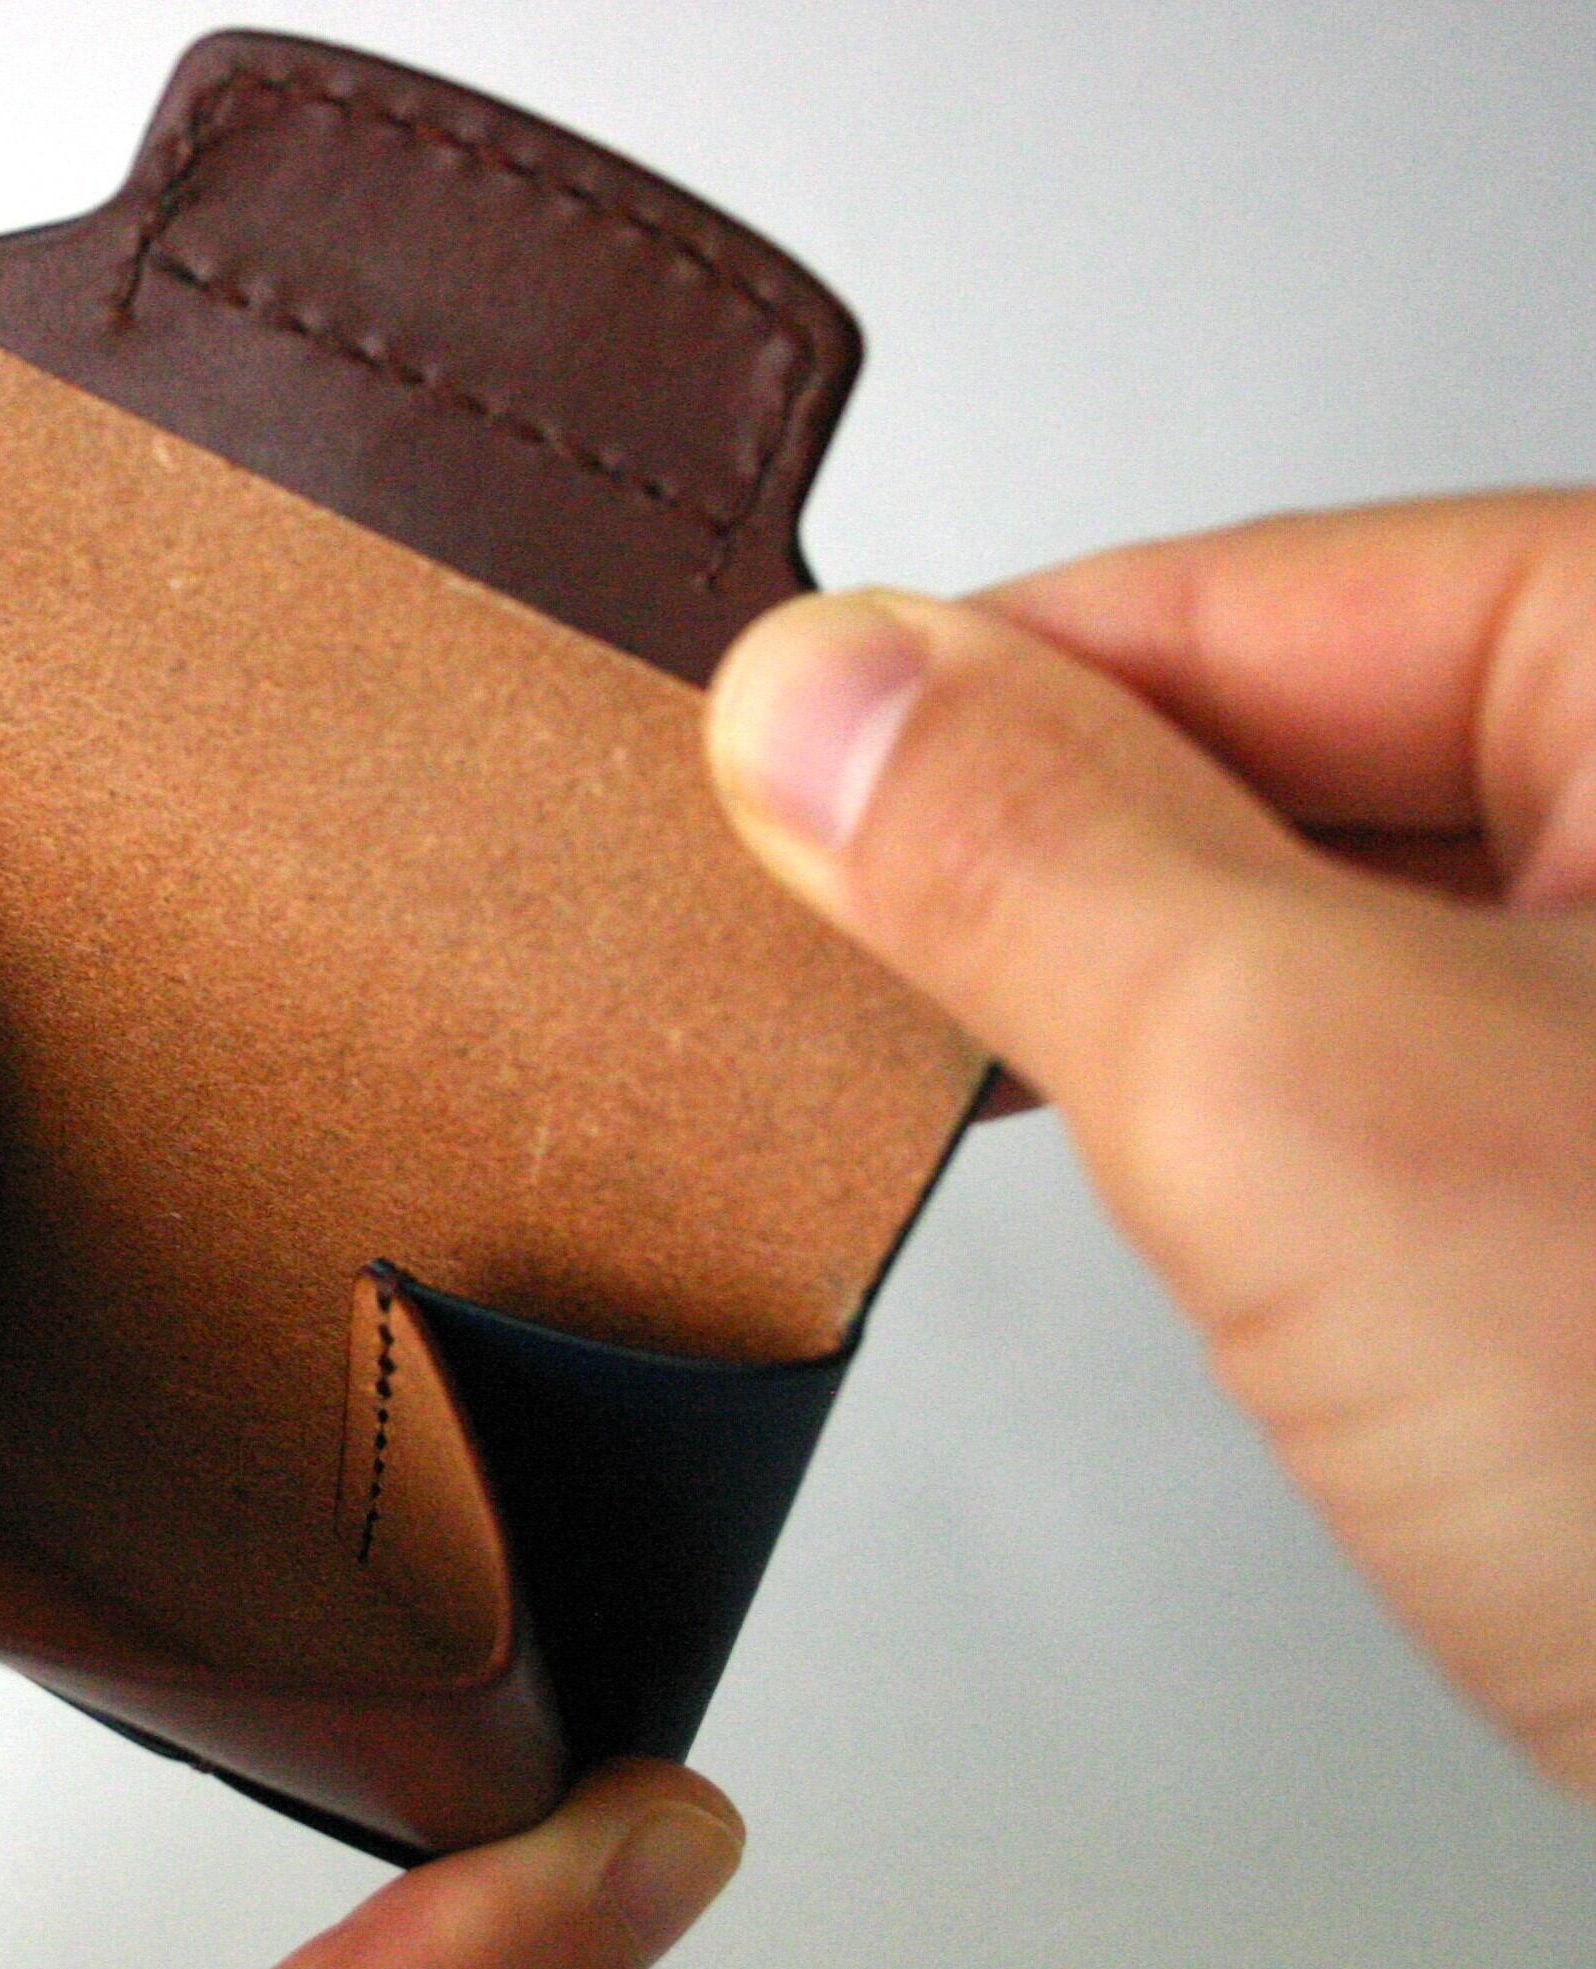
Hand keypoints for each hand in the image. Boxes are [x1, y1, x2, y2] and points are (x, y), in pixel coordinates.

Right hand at [704, 490, 1595, 1794]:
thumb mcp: (1314, 1106)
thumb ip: (1034, 862)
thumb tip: (821, 695)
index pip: (1247, 590)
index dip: (970, 686)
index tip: (773, 778)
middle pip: (1288, 738)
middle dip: (1049, 857)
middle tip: (857, 956)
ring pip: (1335, 909)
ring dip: (1139, 990)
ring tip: (994, 1069)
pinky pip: (1396, 1053)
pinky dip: (1248, 1103)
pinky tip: (1173, 1176)